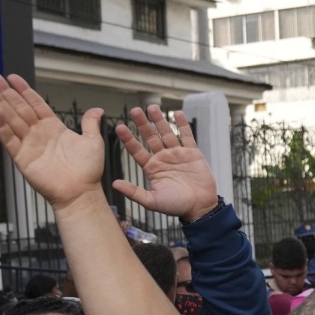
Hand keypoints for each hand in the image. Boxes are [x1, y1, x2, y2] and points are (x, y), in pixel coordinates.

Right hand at [0, 73, 105, 210]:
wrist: (81, 191)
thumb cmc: (88, 170)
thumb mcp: (92, 141)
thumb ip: (90, 124)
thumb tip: (97, 110)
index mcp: (54, 128)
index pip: (35, 104)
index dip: (24, 91)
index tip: (12, 78)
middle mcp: (39, 134)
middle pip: (19, 108)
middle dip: (6, 92)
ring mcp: (29, 144)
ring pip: (11, 119)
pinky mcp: (22, 157)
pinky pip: (9, 138)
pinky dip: (1, 125)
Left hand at [113, 105, 218, 221]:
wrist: (200, 207)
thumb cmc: (176, 206)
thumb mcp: (152, 201)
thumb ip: (134, 192)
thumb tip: (114, 183)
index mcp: (152, 168)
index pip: (137, 150)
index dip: (128, 139)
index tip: (119, 127)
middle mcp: (163, 158)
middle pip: (150, 137)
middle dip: (142, 124)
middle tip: (134, 111)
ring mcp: (178, 154)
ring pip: (167, 133)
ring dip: (159, 121)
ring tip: (152, 107)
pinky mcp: (193, 154)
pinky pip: (187, 136)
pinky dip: (182, 125)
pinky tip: (177, 114)